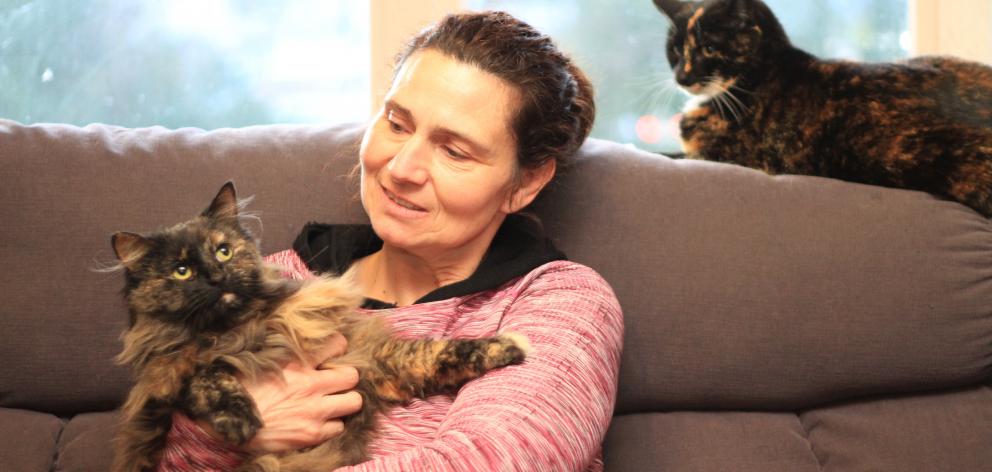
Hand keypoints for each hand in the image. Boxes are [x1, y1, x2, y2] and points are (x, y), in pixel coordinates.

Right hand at [242, 332, 362, 453]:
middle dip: (346, 378)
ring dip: (344, 402)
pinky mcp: (312, 434)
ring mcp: (314, 411)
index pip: (337, 344)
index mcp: (297, 362)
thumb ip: (288, 354)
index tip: (334, 353)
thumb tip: (301, 346)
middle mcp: (311, 385)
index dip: (338, 348)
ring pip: (354, 402)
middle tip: (336, 382)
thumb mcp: (262, 360)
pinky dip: (332, 425)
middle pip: (353, 376)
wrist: (226, 421)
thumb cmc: (239, 388)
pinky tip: (320, 422)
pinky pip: (339, 427)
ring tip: (331, 403)